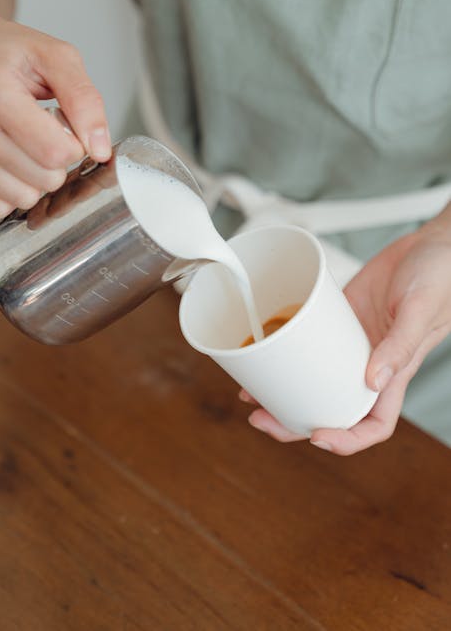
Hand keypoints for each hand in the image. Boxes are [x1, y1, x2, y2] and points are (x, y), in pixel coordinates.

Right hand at [0, 3, 110, 217]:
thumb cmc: (4, 52)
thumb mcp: (53, 56)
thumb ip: (85, 99)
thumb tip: (100, 149)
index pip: (55, 152)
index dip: (75, 145)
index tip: (67, 128)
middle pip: (43, 179)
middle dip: (59, 163)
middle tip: (48, 135)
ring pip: (22, 198)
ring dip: (38, 180)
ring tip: (29, 148)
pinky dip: (12, 192)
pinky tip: (13, 165)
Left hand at [242, 211, 450, 453]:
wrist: (431, 243)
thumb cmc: (440, 276)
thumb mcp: (421, 309)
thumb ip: (400, 345)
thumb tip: (373, 381)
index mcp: (395, 372)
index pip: (373, 423)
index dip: (347, 439)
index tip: (317, 436)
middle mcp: (369, 363)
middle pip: (330, 408)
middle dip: (295, 423)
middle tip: (261, 420)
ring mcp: (350, 343)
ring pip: (313, 381)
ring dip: (283, 394)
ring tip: (251, 397)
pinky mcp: (337, 320)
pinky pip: (308, 344)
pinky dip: (285, 353)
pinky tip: (264, 354)